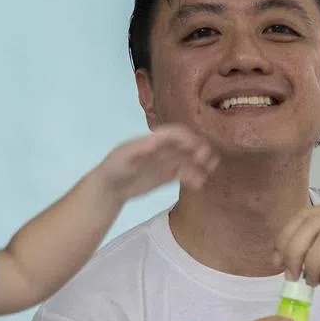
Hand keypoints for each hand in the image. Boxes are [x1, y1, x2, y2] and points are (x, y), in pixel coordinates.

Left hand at [96, 125, 217, 202]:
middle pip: (186, 145)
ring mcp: (166, 162)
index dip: (187, 138)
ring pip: (188, 161)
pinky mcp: (167, 176)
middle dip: (199, 150)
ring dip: (200, 165)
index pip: (175, 134)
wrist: (110, 186)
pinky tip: (198, 184)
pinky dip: (193, 177)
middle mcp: (163, 149)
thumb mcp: (125, 155)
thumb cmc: (114, 167)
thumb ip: (140, 148)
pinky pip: (184, 175)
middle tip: (209, 160)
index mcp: (154, 140)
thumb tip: (155, 141)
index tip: (196, 147)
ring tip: (208, 172)